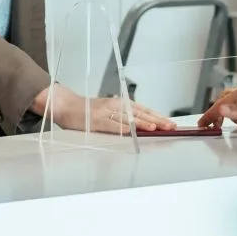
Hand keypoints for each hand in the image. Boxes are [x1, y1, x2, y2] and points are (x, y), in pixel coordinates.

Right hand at [36, 85, 174, 133]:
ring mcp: (106, 112)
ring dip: (143, 123)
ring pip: (128, 118)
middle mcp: (116, 106)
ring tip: (156, 128)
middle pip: (140, 113)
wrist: (66, 104)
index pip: (144, 110)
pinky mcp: (96, 120)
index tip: (170, 122)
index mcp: (120, 104)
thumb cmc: (87, 110)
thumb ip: (123, 116)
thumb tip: (141, 125)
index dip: (158, 116)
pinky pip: (111, 124)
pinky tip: (130, 131)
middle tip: (171, 126)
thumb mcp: (109, 110)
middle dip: (157, 120)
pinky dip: (121, 127)